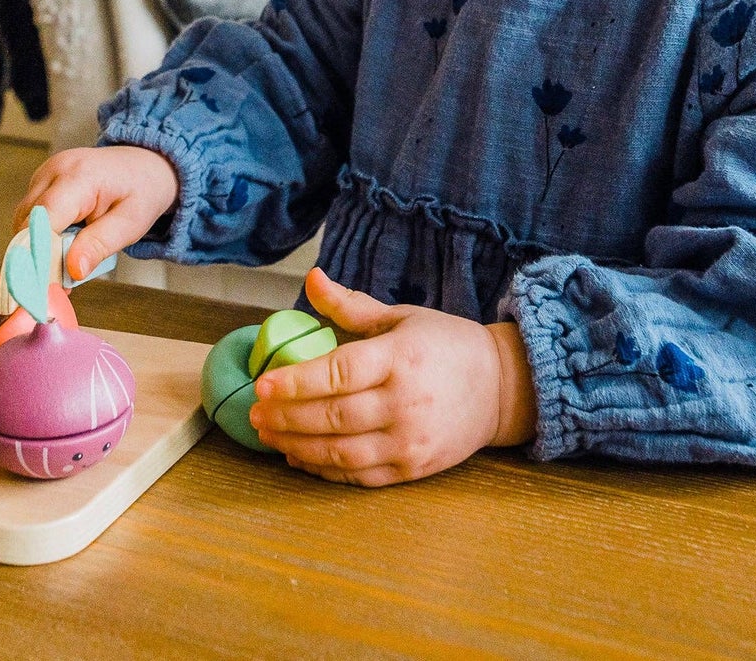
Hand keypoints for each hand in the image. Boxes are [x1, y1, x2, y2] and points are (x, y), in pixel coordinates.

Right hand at [12, 146, 178, 280]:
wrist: (143, 165)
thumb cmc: (141, 190)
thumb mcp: (132, 223)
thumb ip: (101, 245)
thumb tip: (73, 270)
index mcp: (81, 176)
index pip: (44, 218)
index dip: (38, 252)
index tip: (41, 284)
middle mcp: (56, 169)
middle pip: (28, 222)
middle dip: (40, 254)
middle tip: (64, 277)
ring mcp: (46, 172)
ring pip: (24, 220)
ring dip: (41, 243)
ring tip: (74, 249)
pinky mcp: (41, 180)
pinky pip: (30, 214)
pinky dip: (43, 231)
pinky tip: (68, 235)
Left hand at [247, 268, 537, 485]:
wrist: (501, 387)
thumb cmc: (445, 345)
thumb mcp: (401, 317)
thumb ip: (351, 306)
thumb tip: (312, 279)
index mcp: (400, 358)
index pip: (339, 373)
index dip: (297, 381)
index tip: (262, 383)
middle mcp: (405, 403)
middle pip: (333, 416)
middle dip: (286, 416)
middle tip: (254, 411)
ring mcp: (410, 440)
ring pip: (341, 452)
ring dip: (297, 445)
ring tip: (268, 434)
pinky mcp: (414, 468)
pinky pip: (359, 475)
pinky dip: (324, 470)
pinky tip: (299, 457)